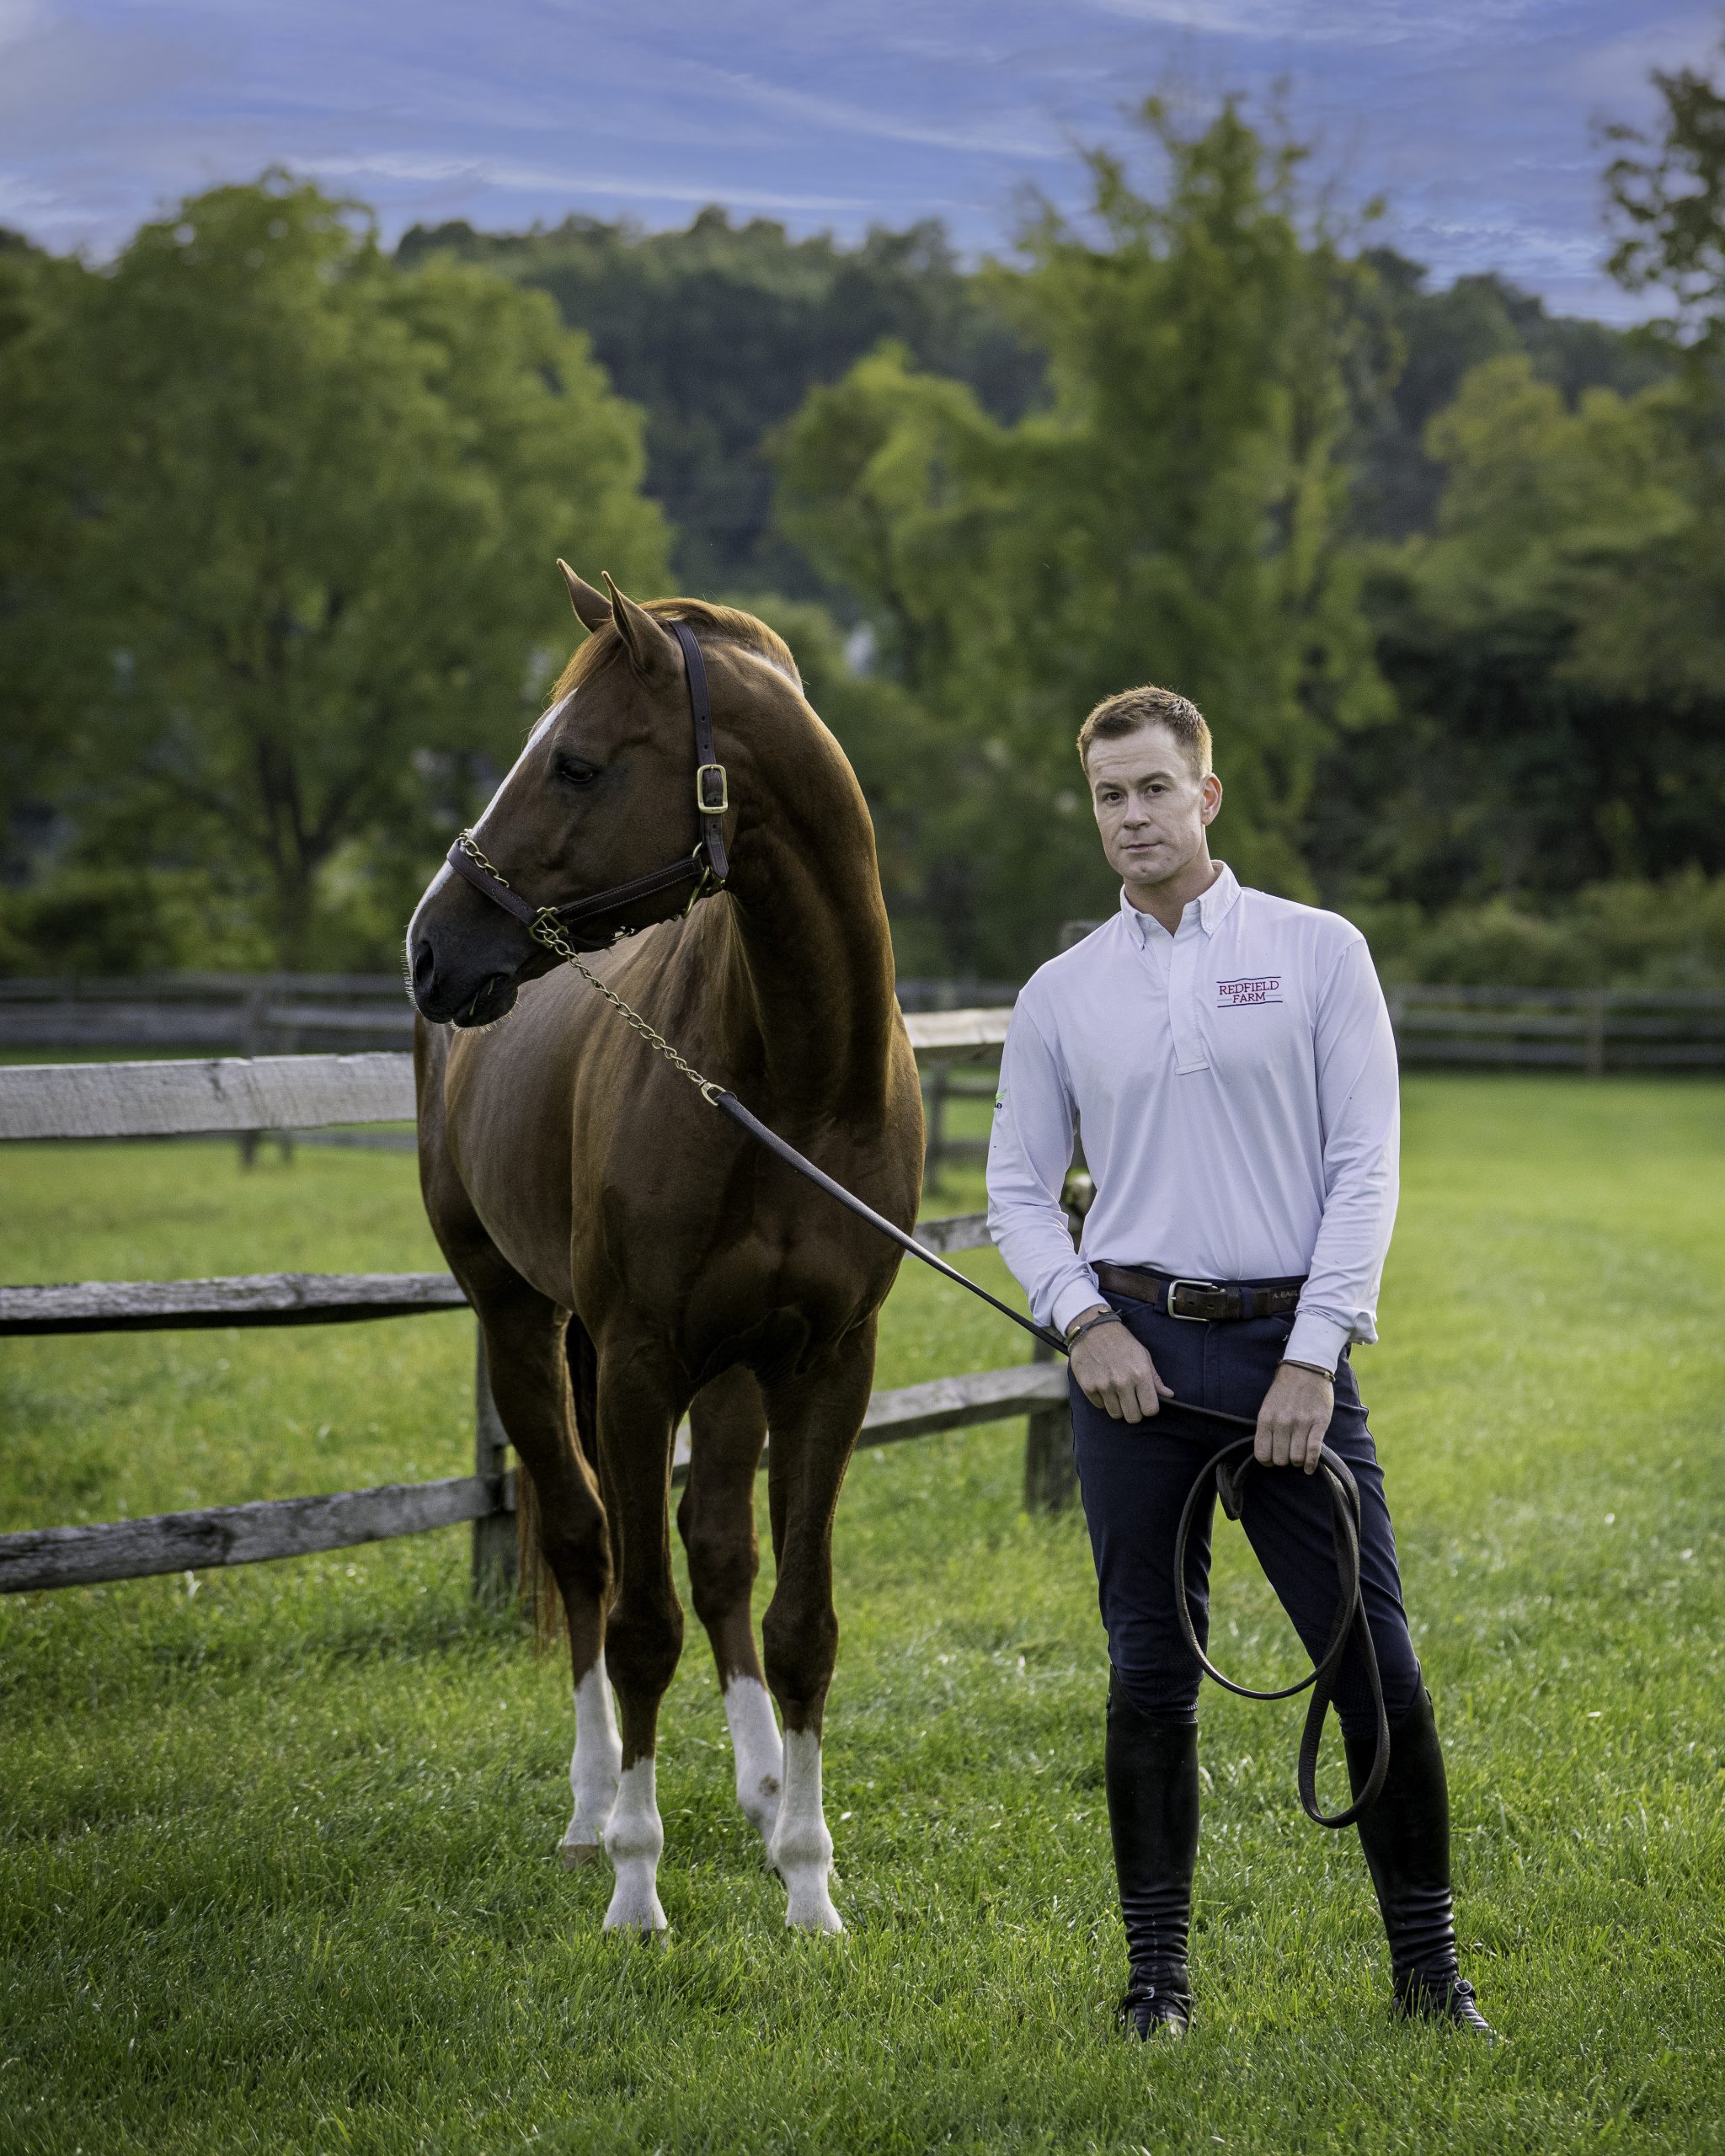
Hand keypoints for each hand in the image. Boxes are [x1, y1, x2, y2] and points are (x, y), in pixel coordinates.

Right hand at [1068, 1305, 1172, 1423]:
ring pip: (1116, 1414)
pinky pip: (1100, 1406)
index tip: (1145, 1403)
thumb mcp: (1143, 1356)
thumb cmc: (1122, 1342)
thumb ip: (1155, 1379)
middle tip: (1131, 1401)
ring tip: (1116, 1392)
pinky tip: (1103, 1385)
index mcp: (1140, 1374)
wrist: (1092, 1329)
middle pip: (1133, 1417)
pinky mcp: (1088, 1387)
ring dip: (1117, 1407)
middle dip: (1134, 1412)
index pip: (1150, 1410)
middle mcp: (1122, 1382)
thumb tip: (1169, 1395)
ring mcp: (1104, 1385)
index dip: (1149, 1409)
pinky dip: (1102, 1400)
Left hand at [1254, 1361, 1334, 1473]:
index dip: (1267, 1462)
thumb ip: (1267, 1428)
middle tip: (1287, 1453)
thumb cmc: (1285, 1389)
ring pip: (1296, 1458)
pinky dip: (1311, 1463)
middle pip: (1280, 1459)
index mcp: (1266, 1418)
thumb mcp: (1267, 1406)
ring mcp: (1301, 1423)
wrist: (1306, 1368)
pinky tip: (1309, 1467)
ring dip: (1297, 1461)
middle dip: (1283, 1460)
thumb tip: (1267, 1453)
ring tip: (1299, 1455)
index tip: (1272, 1460)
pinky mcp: (1319, 1423)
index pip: (1262, 1454)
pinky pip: (1314, 1451)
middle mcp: (1282, 1422)